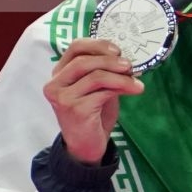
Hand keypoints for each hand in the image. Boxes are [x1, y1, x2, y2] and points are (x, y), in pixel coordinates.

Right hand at [44, 38, 144, 163]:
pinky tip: (133, 90)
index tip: (118, 50)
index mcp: (59, 73)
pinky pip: (102, 92)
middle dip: (111, 61)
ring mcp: (63, 97)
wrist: (86, 145)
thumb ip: (104, 73)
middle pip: (84, 61)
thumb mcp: (97, 89)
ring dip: (121, 77)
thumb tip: (127, 60)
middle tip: (130, 66)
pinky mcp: (75, 109)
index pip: (75, 48)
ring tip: (136, 82)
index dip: (97, 45)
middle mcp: (55, 83)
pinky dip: (121, 88)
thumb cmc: (93, 115)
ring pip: (95, 76)